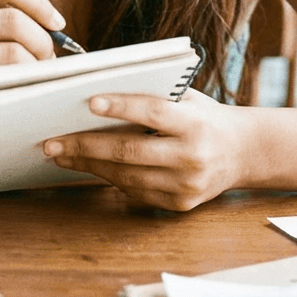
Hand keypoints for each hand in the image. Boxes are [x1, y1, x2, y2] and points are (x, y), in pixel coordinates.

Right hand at [0, 0, 61, 150]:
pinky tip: (19, 93)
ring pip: (14, 52)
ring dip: (36, 67)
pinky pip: (2, 83)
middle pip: (14, 20)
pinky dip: (21, 87)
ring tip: (35, 77)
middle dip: (43, 41)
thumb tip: (54, 27)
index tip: (57, 23)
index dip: (39, 1)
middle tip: (48, 60)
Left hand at [43, 90, 244, 211]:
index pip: (152, 112)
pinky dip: (109, 179)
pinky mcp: (179, 205)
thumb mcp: (187, 98)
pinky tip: (88, 167)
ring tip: (61, 155)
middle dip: (85, 146)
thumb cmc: (204, 116)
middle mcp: (192, 157)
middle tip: (52, 142)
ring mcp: (186, 186)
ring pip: (127, 176)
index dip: (120, 107)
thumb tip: (98, 91)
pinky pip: (135, 192)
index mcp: (194, 124)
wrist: (243, 152)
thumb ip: (153, 96)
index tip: (89, 102)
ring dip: (89, 166)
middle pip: (130, 152)